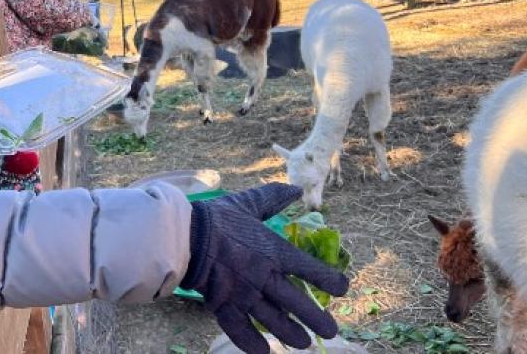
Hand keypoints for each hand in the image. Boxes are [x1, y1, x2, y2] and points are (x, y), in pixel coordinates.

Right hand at [181, 184, 348, 352]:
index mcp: (273, 251)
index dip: (329, 280)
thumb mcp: (247, 204)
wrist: (185, 235)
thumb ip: (272, 199)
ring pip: (274, 320)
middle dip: (316, 318)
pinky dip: (252, 343)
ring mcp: (244, 294)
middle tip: (330, 332)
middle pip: (296, 302)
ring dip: (291, 334)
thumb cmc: (217, 218)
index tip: (342, 289)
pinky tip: (264, 351)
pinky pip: (241, 330)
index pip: (309, 269)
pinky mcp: (223, 306)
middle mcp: (264, 276)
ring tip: (304, 344)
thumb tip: (297, 189)